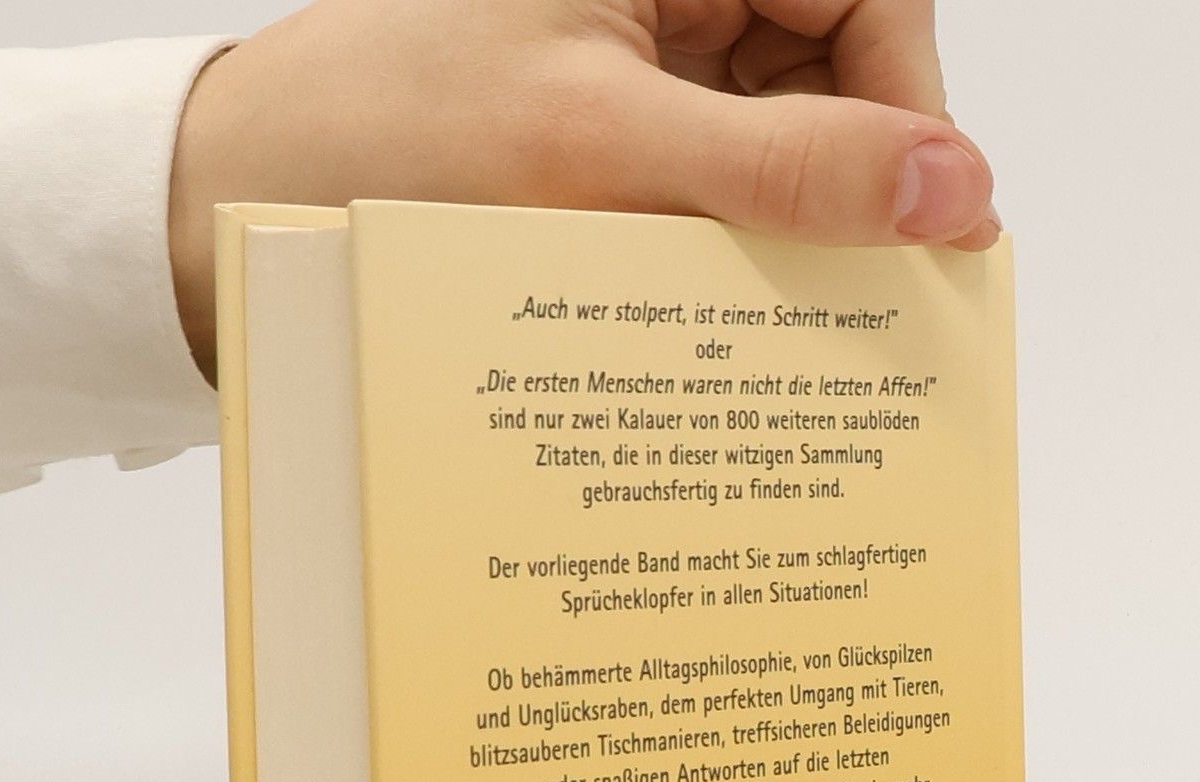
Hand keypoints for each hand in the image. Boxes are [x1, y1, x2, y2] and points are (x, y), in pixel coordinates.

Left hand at [168, 0, 998, 374]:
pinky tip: (703, 305)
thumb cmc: (391, 140)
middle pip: (833, 61)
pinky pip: (713, 176)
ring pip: (778, 130)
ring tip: (753, 313)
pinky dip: (723, 245)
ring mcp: (637, 50)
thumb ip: (787, 173)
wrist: (244, 204)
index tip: (922, 220)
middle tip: (846, 295)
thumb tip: (954, 191)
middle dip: (842, 176)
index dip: (909, 97)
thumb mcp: (607, 155)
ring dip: (781, 224)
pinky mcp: (610, 125)